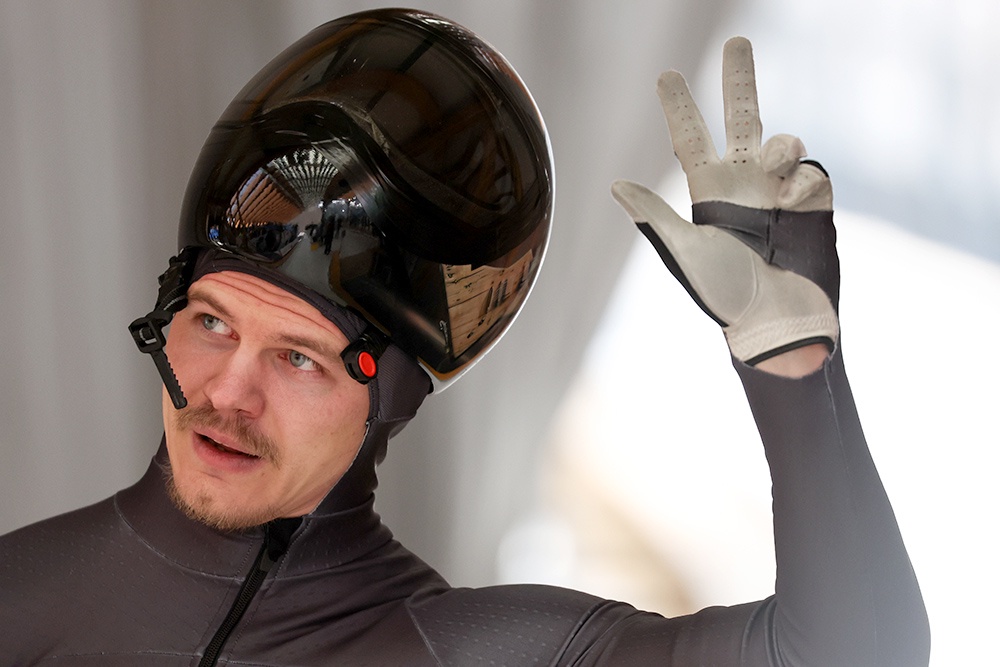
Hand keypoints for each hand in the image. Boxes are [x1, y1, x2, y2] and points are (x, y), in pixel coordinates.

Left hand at [612, 37, 838, 367]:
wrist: (779, 321)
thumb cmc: (725, 295)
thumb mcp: (685, 253)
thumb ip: (655, 217)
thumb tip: (616, 184)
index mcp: (710, 191)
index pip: (691, 139)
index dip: (680, 107)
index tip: (666, 75)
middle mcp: (745, 183)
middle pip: (742, 118)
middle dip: (740, 80)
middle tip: (738, 41)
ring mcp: (781, 190)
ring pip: (785, 141)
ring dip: (785, 146)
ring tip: (779, 173)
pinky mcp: (814, 203)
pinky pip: (811, 175)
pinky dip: (802, 186)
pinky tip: (793, 212)